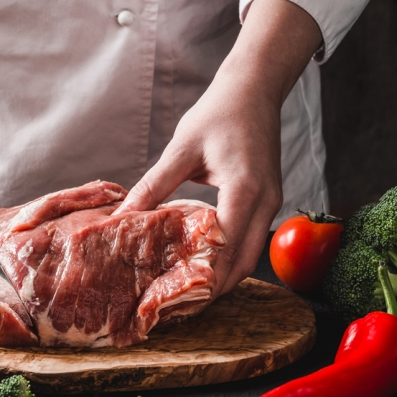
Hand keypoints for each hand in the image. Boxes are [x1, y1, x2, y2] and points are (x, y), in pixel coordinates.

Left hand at [114, 0, 321, 296]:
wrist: (254, 89)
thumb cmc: (219, 113)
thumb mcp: (181, 149)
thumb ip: (155, 185)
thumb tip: (125, 215)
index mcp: (244, 190)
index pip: (224, 249)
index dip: (200, 277)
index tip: (172, 297)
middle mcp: (265, 203)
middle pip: (242, 263)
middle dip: (213, 289)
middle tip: (178, 307)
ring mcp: (271, 203)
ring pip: (250, 256)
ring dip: (223, 277)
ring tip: (188, 292)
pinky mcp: (267, 200)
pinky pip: (250, 240)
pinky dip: (230, 258)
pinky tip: (204, 262)